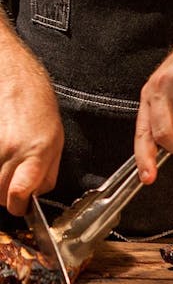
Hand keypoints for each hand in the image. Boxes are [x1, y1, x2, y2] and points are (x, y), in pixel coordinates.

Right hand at [0, 28, 63, 215]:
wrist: (16, 77)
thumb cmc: (38, 105)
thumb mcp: (56, 140)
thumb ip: (47, 172)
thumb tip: (36, 196)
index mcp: (37, 151)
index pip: (19, 194)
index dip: (19, 206)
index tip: (21, 205)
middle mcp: (13, 150)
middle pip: (0, 195)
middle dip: (6, 194)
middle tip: (13, 179)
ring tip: (6, 162)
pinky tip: (1, 155)